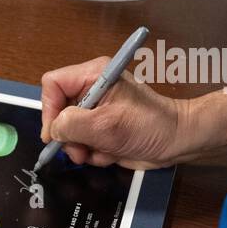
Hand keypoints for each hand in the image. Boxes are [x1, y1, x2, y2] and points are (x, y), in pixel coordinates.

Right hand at [42, 57, 226, 169]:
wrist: (177, 142)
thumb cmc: (148, 126)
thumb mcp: (105, 125)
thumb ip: (72, 124)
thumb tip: (52, 131)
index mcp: (93, 75)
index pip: (53, 84)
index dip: (49, 109)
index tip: (55, 134)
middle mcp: (92, 89)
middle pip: (59, 112)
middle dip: (68, 136)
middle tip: (80, 152)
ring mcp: (98, 111)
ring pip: (70, 132)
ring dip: (82, 148)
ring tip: (101, 152)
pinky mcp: (104, 129)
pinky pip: (85, 142)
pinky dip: (95, 152)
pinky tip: (112, 152)